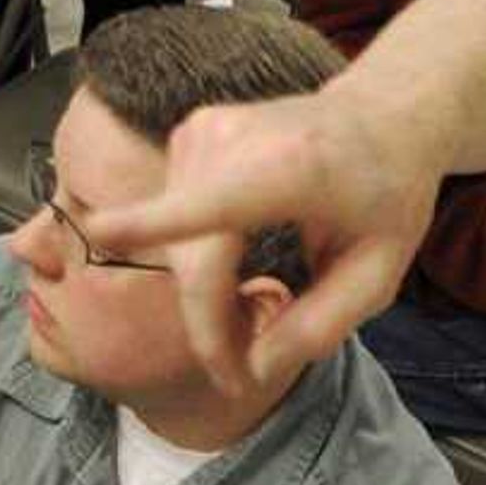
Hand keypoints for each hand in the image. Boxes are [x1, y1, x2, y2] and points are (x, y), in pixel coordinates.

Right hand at [79, 84, 441, 388]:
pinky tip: (235, 266)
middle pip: (192, 258)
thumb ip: (318, 327)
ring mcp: (203, 131)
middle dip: (208, 327)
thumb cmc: (387, 195)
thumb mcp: (377, 275)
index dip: (152, 225)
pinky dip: (196, 259)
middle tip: (243, 368)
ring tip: (252, 312)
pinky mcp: (187, 133)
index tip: (99, 233)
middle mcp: (233, 140)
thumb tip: (252, 368)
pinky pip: (174, 220)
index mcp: (290, 169)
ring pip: (176, 246)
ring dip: (203, 297)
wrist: (381, 116)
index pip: (211, 204)